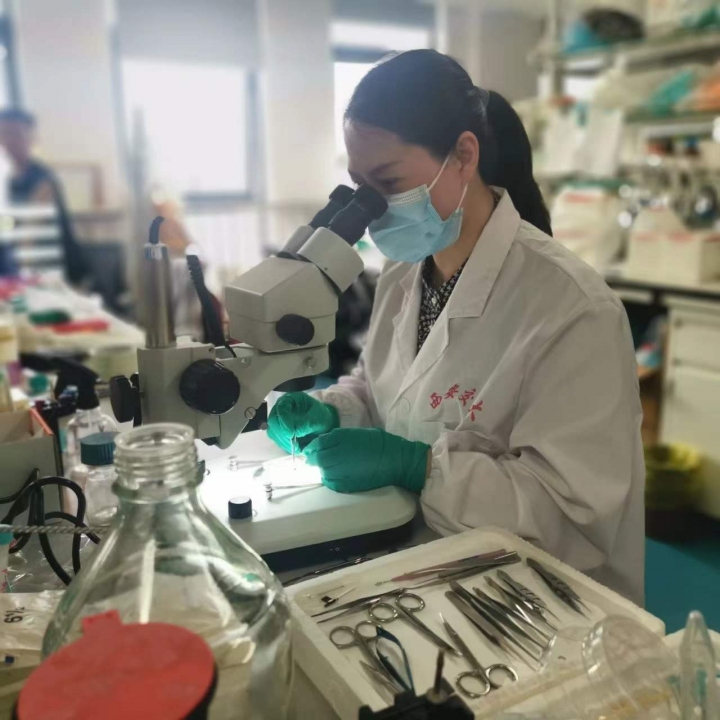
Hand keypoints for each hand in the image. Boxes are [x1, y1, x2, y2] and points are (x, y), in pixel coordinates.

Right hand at [267, 392, 338, 453]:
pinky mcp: (279, 430)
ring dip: (283, 442)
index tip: (291, 434)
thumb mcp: (317, 418)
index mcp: (291, 399)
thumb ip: (306, 424)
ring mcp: (279, 419)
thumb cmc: (321, 416)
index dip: (284, 422)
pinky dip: (285, 445)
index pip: (281, 409)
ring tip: (296, 448)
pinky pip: (277, 438)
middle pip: (274, 421)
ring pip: (273, 431)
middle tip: (293, 444)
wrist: (323, 422)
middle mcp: (281, 408)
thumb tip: (295, 432)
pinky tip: (294, 449)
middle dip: (283, 434)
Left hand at [304, 428, 429, 493]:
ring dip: (321, 469)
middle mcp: (340, 454)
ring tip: (324, 468)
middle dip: (313, 459)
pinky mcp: (348, 484)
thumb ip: (340, 438)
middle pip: (318, 458)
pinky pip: (331, 483)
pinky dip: (328, 480)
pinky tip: (332, 477)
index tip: (308, 449)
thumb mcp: (359, 433)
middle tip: (311, 460)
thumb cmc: (381, 443)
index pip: (319, 443)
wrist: (397, 461)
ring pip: (323, 471)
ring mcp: (343, 471)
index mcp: (344, 439)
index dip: (311, 447)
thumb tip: (324, 443)